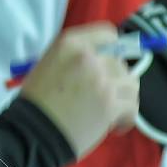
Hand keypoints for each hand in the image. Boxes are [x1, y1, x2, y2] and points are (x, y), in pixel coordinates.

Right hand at [18, 23, 139, 158]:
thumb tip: (104, 62)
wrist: (33, 132)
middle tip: (103, 95)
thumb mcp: (50, 64)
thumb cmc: (37, 100)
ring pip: (131, 84)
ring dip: (123, 98)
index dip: (112, 49)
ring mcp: (102, 81)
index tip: (109, 64)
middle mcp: (89, 57)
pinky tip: (114, 126)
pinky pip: (132, 106)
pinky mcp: (110, 104)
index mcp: (71, 43)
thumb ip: (77, 58)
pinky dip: (126, 118)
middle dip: (115, 79)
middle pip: (120, 62)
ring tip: (111, 111)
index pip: (107, 34)